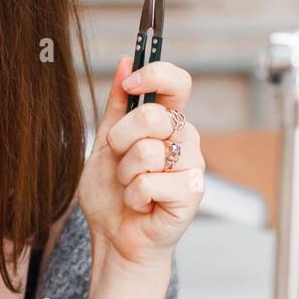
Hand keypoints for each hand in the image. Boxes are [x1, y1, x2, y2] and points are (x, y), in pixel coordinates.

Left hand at [78, 55, 204, 268]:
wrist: (113, 236)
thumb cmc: (112, 193)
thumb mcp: (105, 142)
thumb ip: (117, 104)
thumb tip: (125, 62)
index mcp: (168, 122)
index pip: (178, 83)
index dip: (155, 74)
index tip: (130, 83)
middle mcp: (185, 139)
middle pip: (153, 116)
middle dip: (121, 139)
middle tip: (120, 160)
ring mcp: (192, 167)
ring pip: (148, 152)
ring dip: (126, 173)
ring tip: (130, 186)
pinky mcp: (191, 194)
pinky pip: (149, 183)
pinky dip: (134, 197)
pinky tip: (141, 205)